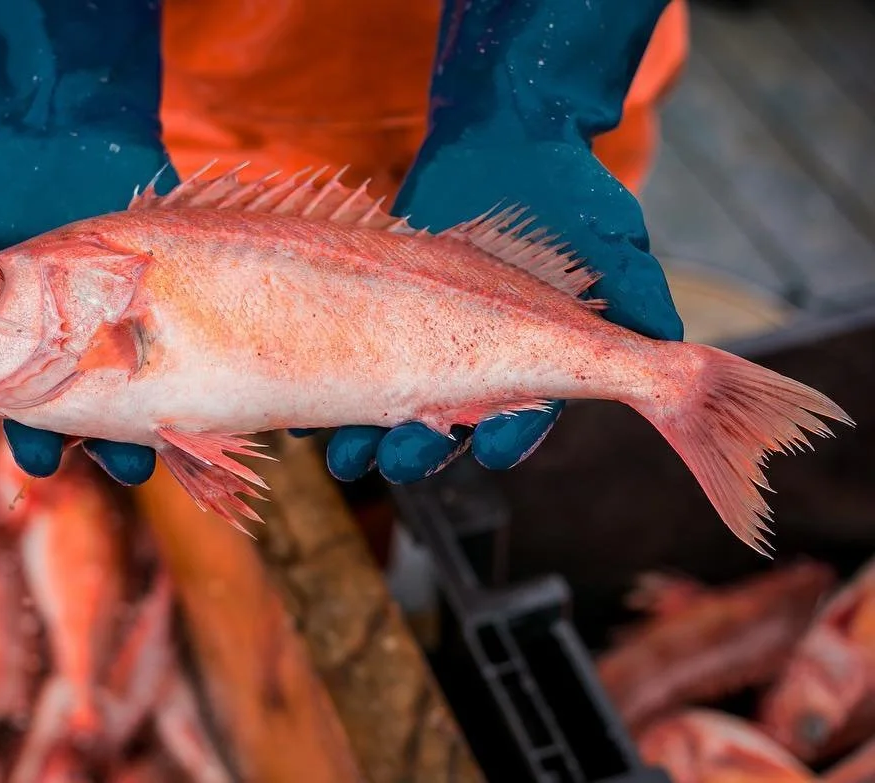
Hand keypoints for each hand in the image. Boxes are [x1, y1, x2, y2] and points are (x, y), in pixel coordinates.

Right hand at [0, 0, 175, 483]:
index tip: (42, 457)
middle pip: (96, 418)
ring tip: (170, 440)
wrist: (74, 132)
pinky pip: (197, 347)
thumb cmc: (5, 183)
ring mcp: (133, 328)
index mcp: (25, 347)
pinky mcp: (177, 303)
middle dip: (110, 446)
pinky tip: (232, 398)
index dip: (32, 439)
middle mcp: (82, 348)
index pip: (27, 412)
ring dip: (162, 425)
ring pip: (150, 395)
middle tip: (126, 462)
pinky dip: (217, 375)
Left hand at [312, 0, 684, 483]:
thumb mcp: (613, 243)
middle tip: (399, 456)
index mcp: (530, 365)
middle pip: (445, 427)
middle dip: (420, 448)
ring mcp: (422, 345)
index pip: (520, 417)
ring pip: (390, 408)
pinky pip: (347, 364)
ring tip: (342, 456)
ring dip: (365, 439)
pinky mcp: (378, 319)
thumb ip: (638, 303)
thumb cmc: (567, 197)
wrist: (503, 140)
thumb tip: (672, 356)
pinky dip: (325, 387)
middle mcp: (473, 365)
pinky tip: (305, 402)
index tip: (491, 444)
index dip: (506, 436)